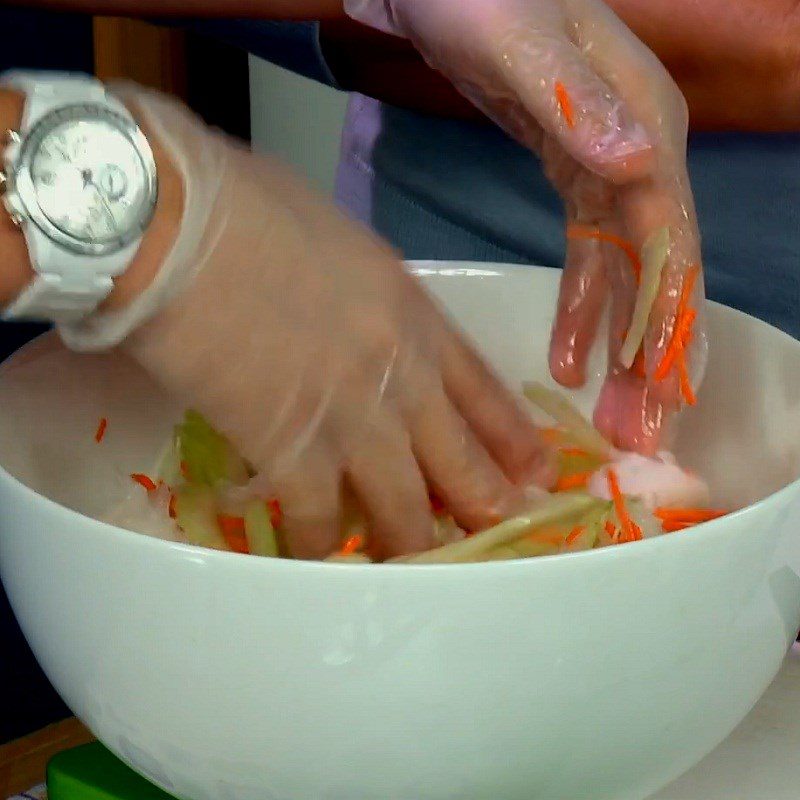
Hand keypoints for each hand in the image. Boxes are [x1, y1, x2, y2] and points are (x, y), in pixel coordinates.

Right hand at [107, 85, 554, 559]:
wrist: (183, 228)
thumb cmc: (249, 209)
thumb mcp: (341, 243)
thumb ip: (368, 296)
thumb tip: (358, 323)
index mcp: (415, 314)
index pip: (483, 390)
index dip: (511, 438)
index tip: (534, 473)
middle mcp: (401, 375)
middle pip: (459, 459)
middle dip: (483, 503)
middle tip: (496, 531)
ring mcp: (353, 419)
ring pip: (405, 507)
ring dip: (411, 543)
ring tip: (415, 564)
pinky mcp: (293, 452)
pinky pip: (321, 521)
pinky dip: (321, 545)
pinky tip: (319, 554)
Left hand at [346, 0, 705, 454]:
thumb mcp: (518, 39)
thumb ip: (573, 101)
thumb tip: (641, 162)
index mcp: (642, 124)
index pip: (671, 237)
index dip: (669, 319)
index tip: (663, 391)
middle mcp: (640, 154)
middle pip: (659, 270)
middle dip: (655, 356)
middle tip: (644, 435)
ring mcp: (610, 169)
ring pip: (628, 277)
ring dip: (623, 351)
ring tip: (614, 422)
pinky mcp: (575, 181)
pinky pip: (588, 261)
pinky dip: (580, 314)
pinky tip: (566, 363)